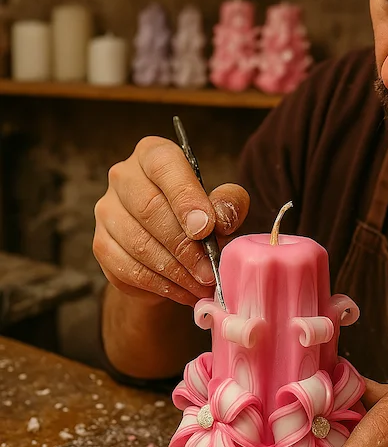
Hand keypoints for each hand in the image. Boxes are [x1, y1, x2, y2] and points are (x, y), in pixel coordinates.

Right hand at [93, 136, 248, 306]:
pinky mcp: (101, 244)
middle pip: (149, 209)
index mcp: (153, 154)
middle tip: (209, 271)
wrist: (167, 243)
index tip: (206, 228)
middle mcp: (123, 177)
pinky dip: (160, 286)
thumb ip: (227, 203)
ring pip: (138, 244)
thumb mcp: (220, 202)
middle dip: (184, 246)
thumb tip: (221, 218)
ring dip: (175, 271)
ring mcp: (107, 211)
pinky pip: (128, 269)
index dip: (185, 197)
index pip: (163, 166)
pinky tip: (183, 292)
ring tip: (201, 286)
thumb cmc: (198, 214)